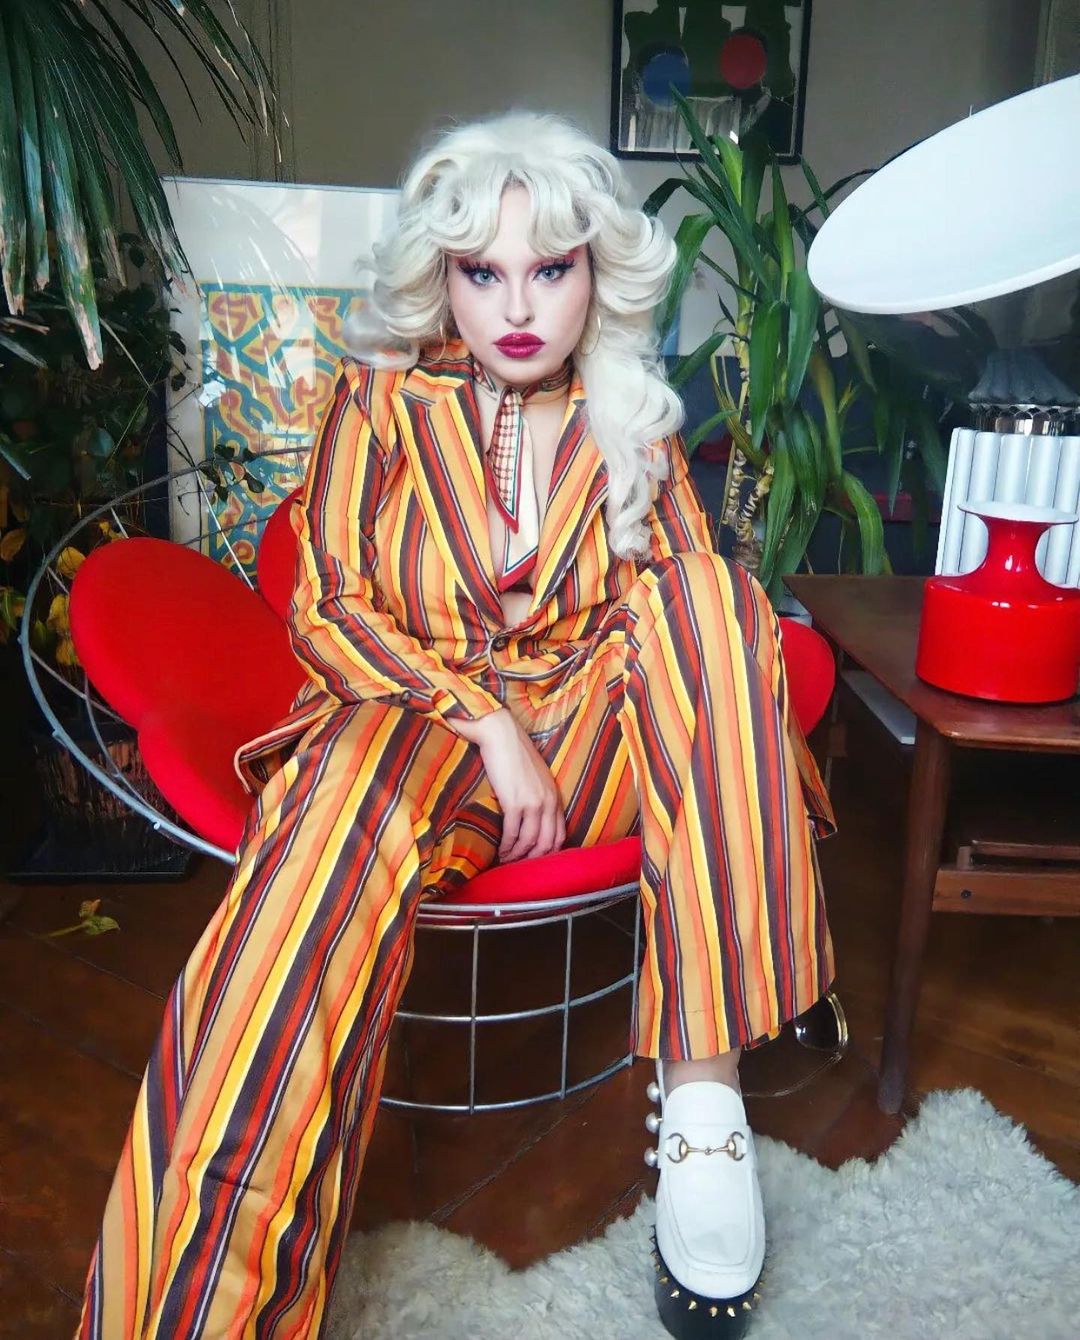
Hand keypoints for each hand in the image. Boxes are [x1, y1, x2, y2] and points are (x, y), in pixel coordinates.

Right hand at [451, 709, 566, 862]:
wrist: (502, 734)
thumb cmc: (515, 753)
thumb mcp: (536, 776)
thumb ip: (539, 795)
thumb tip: (532, 816)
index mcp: (555, 796)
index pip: (560, 834)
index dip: (548, 851)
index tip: (534, 858)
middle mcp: (548, 802)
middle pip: (547, 843)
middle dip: (533, 858)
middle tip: (519, 865)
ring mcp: (532, 803)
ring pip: (529, 842)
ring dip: (517, 855)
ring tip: (506, 859)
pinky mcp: (514, 802)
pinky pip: (512, 834)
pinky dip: (506, 847)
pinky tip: (500, 851)